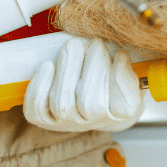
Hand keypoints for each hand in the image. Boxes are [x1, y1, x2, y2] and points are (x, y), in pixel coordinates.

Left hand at [23, 38, 143, 131]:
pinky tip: (48, 66)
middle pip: (88, 102)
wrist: (86, 100)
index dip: (119, 78)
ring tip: (73, 46)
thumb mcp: (128, 75)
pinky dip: (40, 85)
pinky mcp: (43, 118)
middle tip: (94, 44)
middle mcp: (90, 122)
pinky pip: (37, 106)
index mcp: (118, 114)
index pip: (121, 105)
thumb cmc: (109, 81)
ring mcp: (65, 121)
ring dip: (66, 69)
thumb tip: (121, 58)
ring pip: (61, 102)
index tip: (119, 55)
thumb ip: (128, 71)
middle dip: (91, 67)